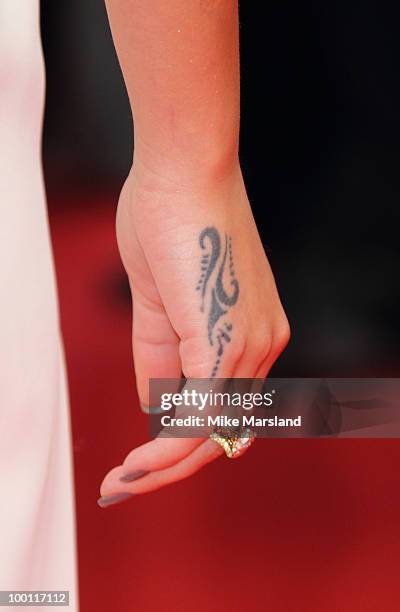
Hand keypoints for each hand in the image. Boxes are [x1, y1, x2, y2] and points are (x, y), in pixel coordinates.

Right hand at [98, 161, 289, 505]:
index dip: (182, 444)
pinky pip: (200, 415)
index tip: (139, 464)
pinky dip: (166, 450)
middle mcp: (264, 346)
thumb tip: (156, 406)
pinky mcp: (228, 341)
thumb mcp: (159, 304)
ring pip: (211, 433)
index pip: (225, 409)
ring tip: (120, 483)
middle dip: (171, 469)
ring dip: (164, 468)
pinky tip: (134, 466)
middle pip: (222, 432)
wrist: (183, 171)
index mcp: (256, 335)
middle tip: (123, 486)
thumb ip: (162, 358)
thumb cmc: (171, 223)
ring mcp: (252, 345)